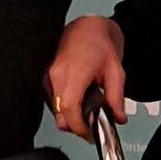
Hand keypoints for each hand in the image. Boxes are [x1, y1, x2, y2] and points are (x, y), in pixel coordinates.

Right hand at [45, 16, 125, 137]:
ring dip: (69, 115)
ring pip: (54, 110)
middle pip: (59, 114)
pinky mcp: (43, 77)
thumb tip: (117, 117)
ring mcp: (46, 75)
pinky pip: (50, 101)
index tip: (89, 132)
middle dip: (75, 125)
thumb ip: (116, 98)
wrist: (86, 26)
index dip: (78, 126)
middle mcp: (55, 74)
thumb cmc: (99, 42)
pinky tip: (76, 97)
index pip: (69, 108)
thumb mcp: (116, 71)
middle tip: (91, 123)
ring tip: (86, 104)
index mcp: (73, 72)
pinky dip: (63, 105)